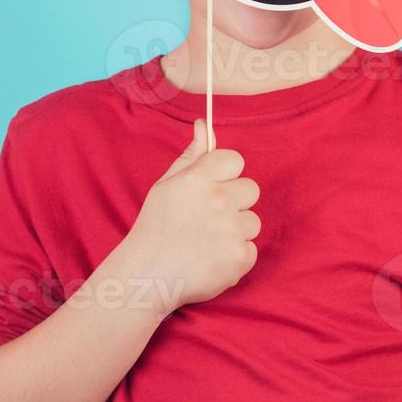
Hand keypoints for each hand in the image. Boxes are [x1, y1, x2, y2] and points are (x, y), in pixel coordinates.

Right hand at [117, 119, 260, 314]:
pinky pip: (251, 249)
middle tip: (208, 218)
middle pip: (251, 189)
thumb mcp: (166, 185)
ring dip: (236, 231)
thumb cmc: (155, 228)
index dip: (225, 175)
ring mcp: (231, 230)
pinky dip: (235, 256)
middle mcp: (218, 200)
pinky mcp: (240, 257)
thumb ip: (191, 155)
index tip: (211, 189)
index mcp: (199, 178)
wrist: (148, 277)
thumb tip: (204, 124)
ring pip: (253, 221)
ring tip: (207, 241)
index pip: (235, 160)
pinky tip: (212, 259)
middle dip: (235, 202)